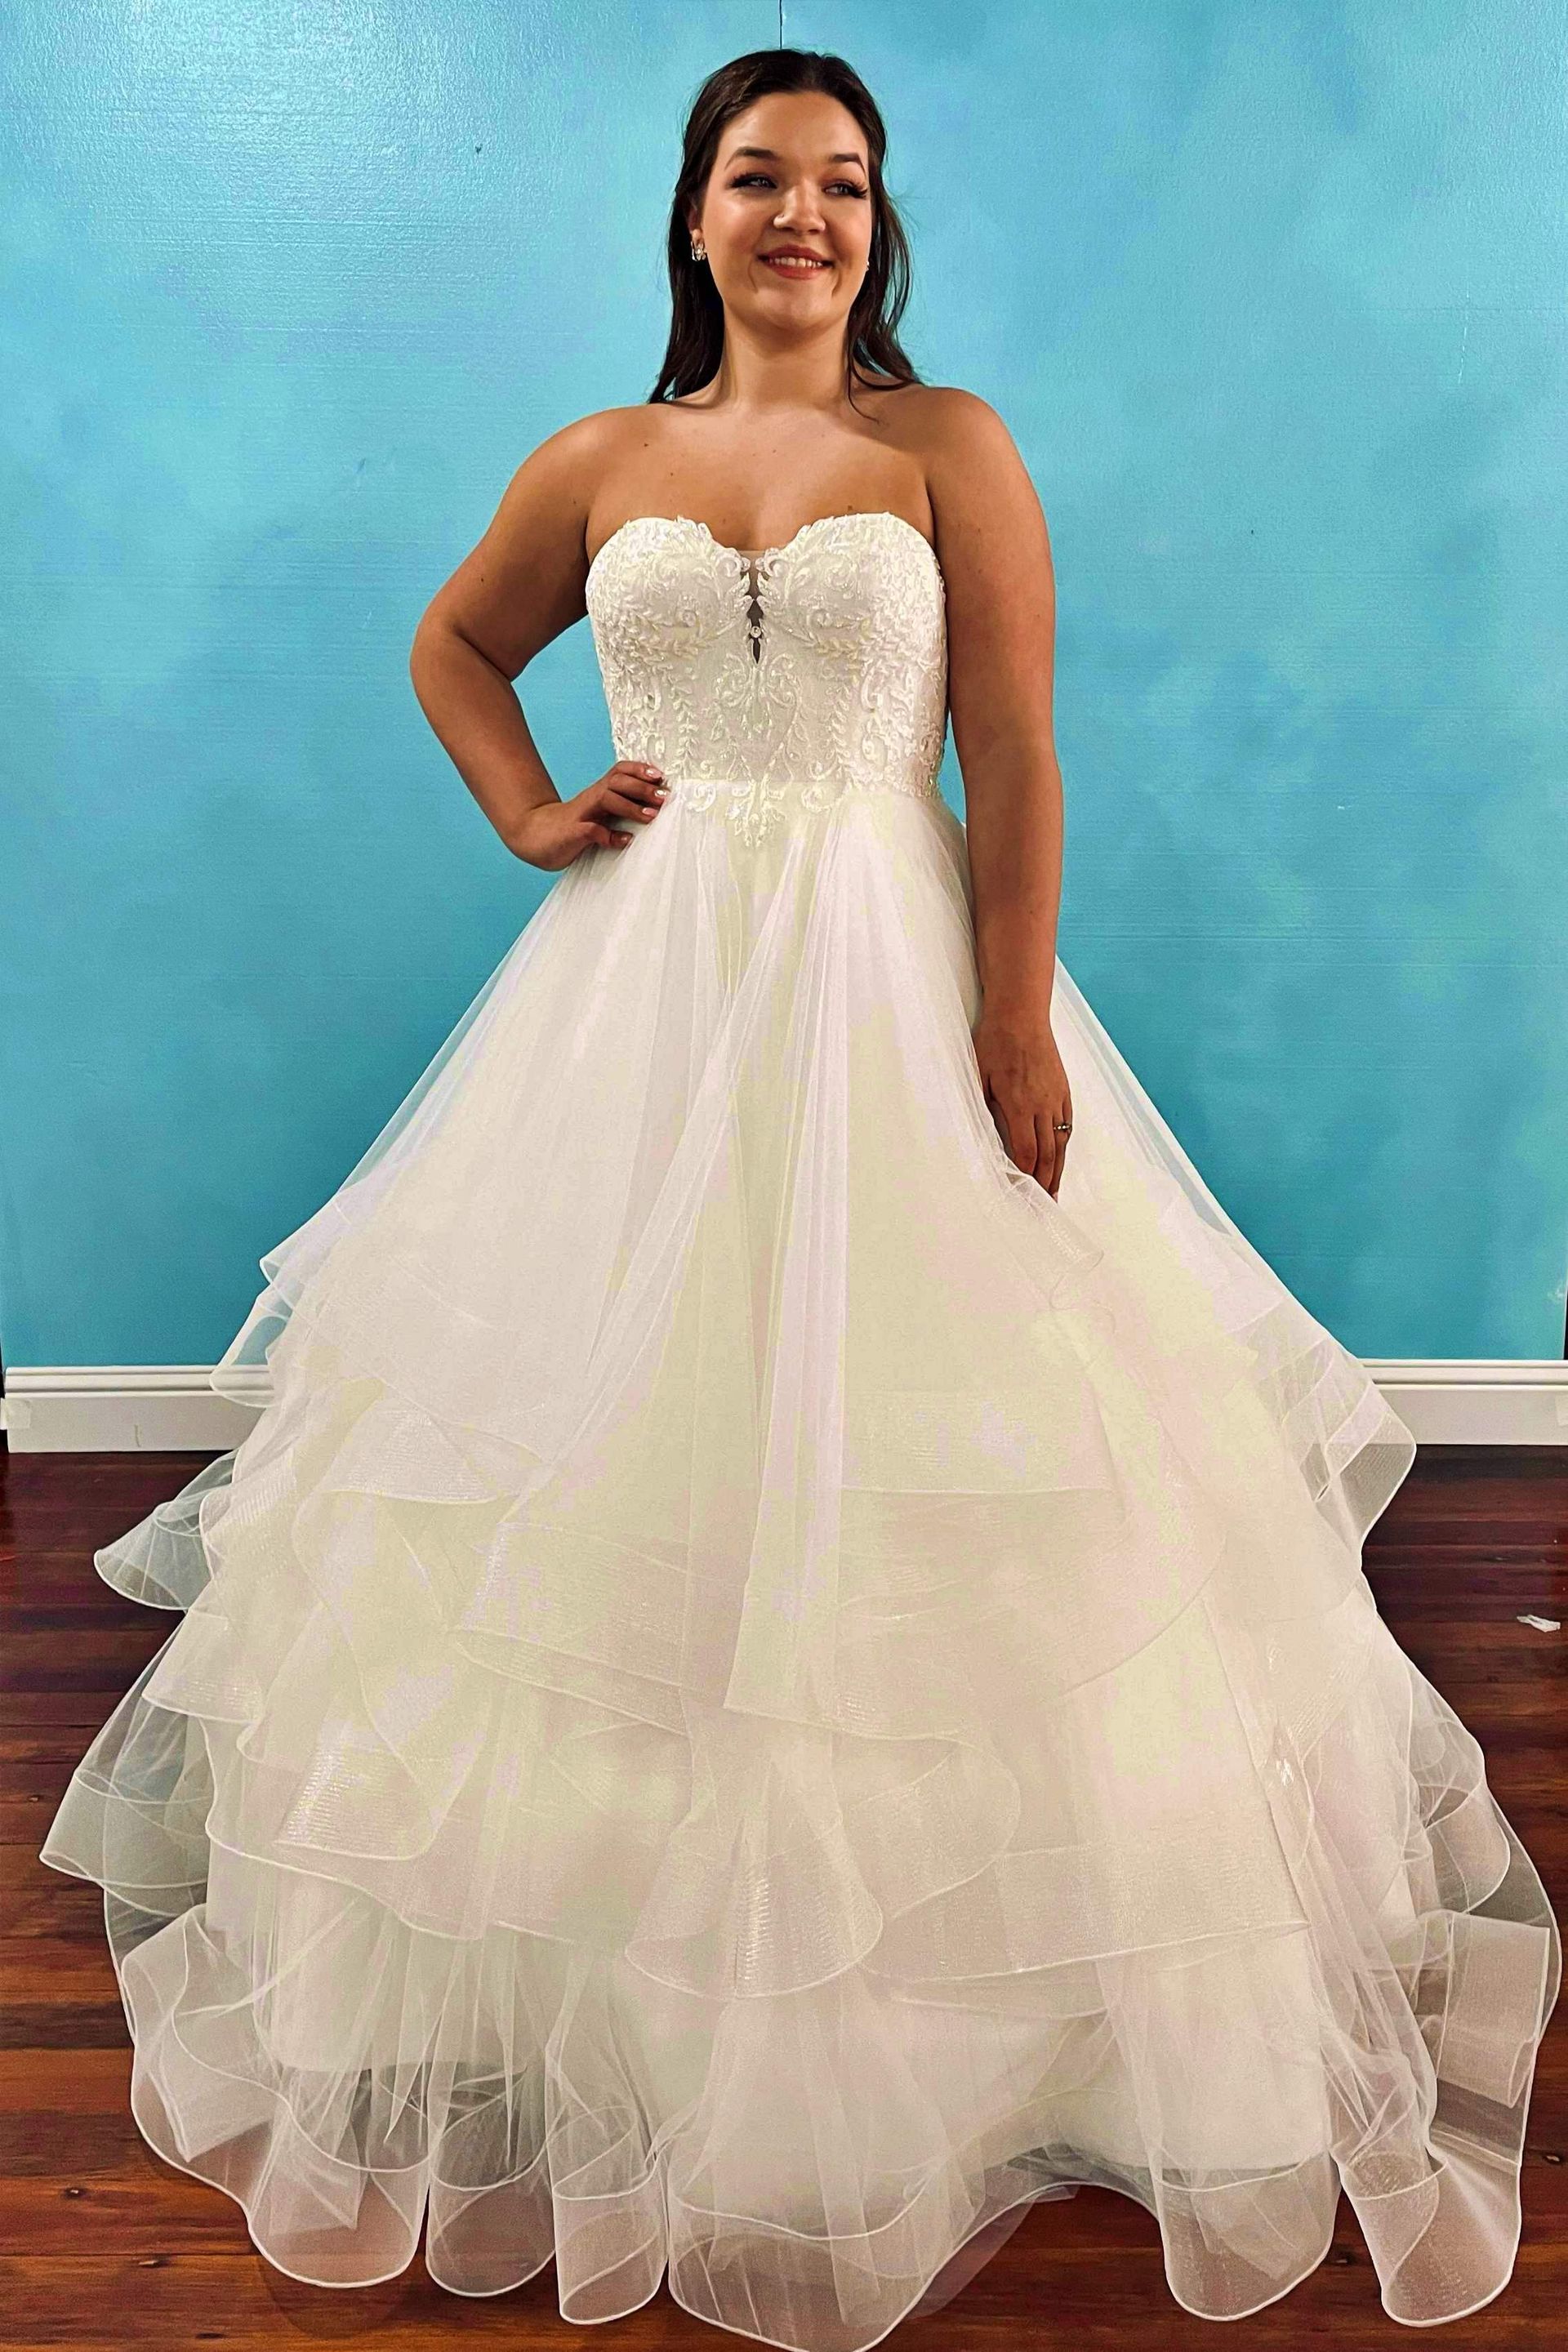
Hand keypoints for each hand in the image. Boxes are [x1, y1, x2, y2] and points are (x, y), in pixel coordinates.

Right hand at [507, 761, 667, 870]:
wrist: (533, 836)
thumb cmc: (572, 828)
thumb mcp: (599, 816)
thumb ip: (620, 812)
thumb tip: (652, 811)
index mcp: (598, 793)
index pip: (620, 772)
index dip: (641, 771)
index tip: (662, 777)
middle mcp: (591, 799)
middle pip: (618, 781)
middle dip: (642, 787)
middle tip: (664, 798)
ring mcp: (581, 815)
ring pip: (606, 798)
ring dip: (630, 806)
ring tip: (650, 816)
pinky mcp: (573, 833)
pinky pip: (592, 831)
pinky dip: (610, 835)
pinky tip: (625, 840)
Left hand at [971, 1004, 1072, 1198]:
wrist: (1021, 1013)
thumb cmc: (995, 1042)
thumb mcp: (978, 1076)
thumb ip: (983, 1109)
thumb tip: (984, 1140)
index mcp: (1020, 1104)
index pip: (1027, 1152)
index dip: (1026, 1177)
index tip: (1023, 1194)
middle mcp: (1043, 1104)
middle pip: (1048, 1153)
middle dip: (1046, 1182)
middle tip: (1044, 1205)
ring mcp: (1056, 1096)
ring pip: (1061, 1142)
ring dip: (1058, 1169)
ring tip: (1055, 1190)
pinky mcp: (1063, 1088)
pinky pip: (1067, 1123)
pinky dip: (1064, 1144)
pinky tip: (1060, 1155)